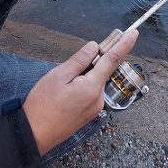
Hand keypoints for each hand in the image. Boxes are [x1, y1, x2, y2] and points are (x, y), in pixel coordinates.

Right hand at [23, 29, 138, 154]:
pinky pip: (92, 91)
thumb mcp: (58, 76)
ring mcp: (95, 108)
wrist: (34, 135)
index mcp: (92, 87)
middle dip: (95, 60)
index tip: (133, 32)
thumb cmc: (42, 105)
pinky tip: (67, 89)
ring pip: (96, 81)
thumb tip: (94, 47)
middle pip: (104, 70)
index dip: (124, 44)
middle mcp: (98, 98)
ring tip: (63, 82)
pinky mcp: (89, 113)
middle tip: (79, 58)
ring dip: (87, 74)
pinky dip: (85, 84)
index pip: (113, 60)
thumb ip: (79, 60)